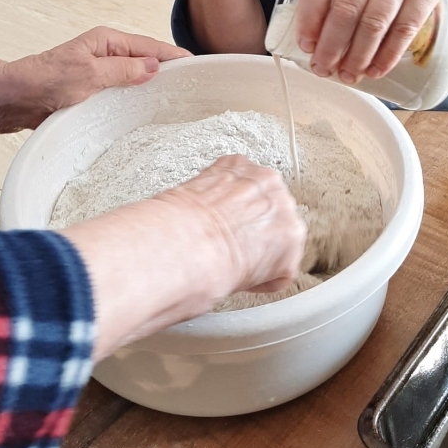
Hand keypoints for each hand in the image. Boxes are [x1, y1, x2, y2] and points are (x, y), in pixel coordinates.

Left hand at [8, 28, 189, 127]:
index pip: (150, 47)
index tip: (197, 65)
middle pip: (145, 61)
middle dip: (168, 71)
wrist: (13, 99)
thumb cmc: (44, 81)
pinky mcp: (92, 92)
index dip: (174, 56)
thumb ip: (123, 70)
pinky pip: (121, 92)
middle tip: (194, 85)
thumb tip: (154, 67)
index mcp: (106, 41)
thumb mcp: (89, 74)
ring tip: (176, 99)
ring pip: (134, 78)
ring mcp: (99, 73)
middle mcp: (105, 54)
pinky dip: (135, 99)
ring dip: (151, 86)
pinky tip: (145, 112)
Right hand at [64, 154, 305, 358]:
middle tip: (227, 255)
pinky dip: (266, 281)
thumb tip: (157, 225)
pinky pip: (284, 267)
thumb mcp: (180, 200)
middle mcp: (266, 180)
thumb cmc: (170, 225)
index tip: (222, 231)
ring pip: (281, 237)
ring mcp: (283, 209)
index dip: (235, 216)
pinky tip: (245, 282)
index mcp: (236, 165)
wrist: (187, 241)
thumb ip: (191, 205)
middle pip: (270, 210)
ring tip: (233, 270)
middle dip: (253, 234)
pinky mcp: (290, 243)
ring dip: (261, 255)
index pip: (248, 187)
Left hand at [295, 0, 447, 82]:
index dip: (308, 20)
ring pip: (373, 25)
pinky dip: (388, 55)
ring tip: (347, 75)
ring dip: (358, 58)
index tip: (305, 44)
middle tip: (323, 69)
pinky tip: (376, 68)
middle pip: (345, 12)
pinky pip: (404, 30)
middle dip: (331, 48)